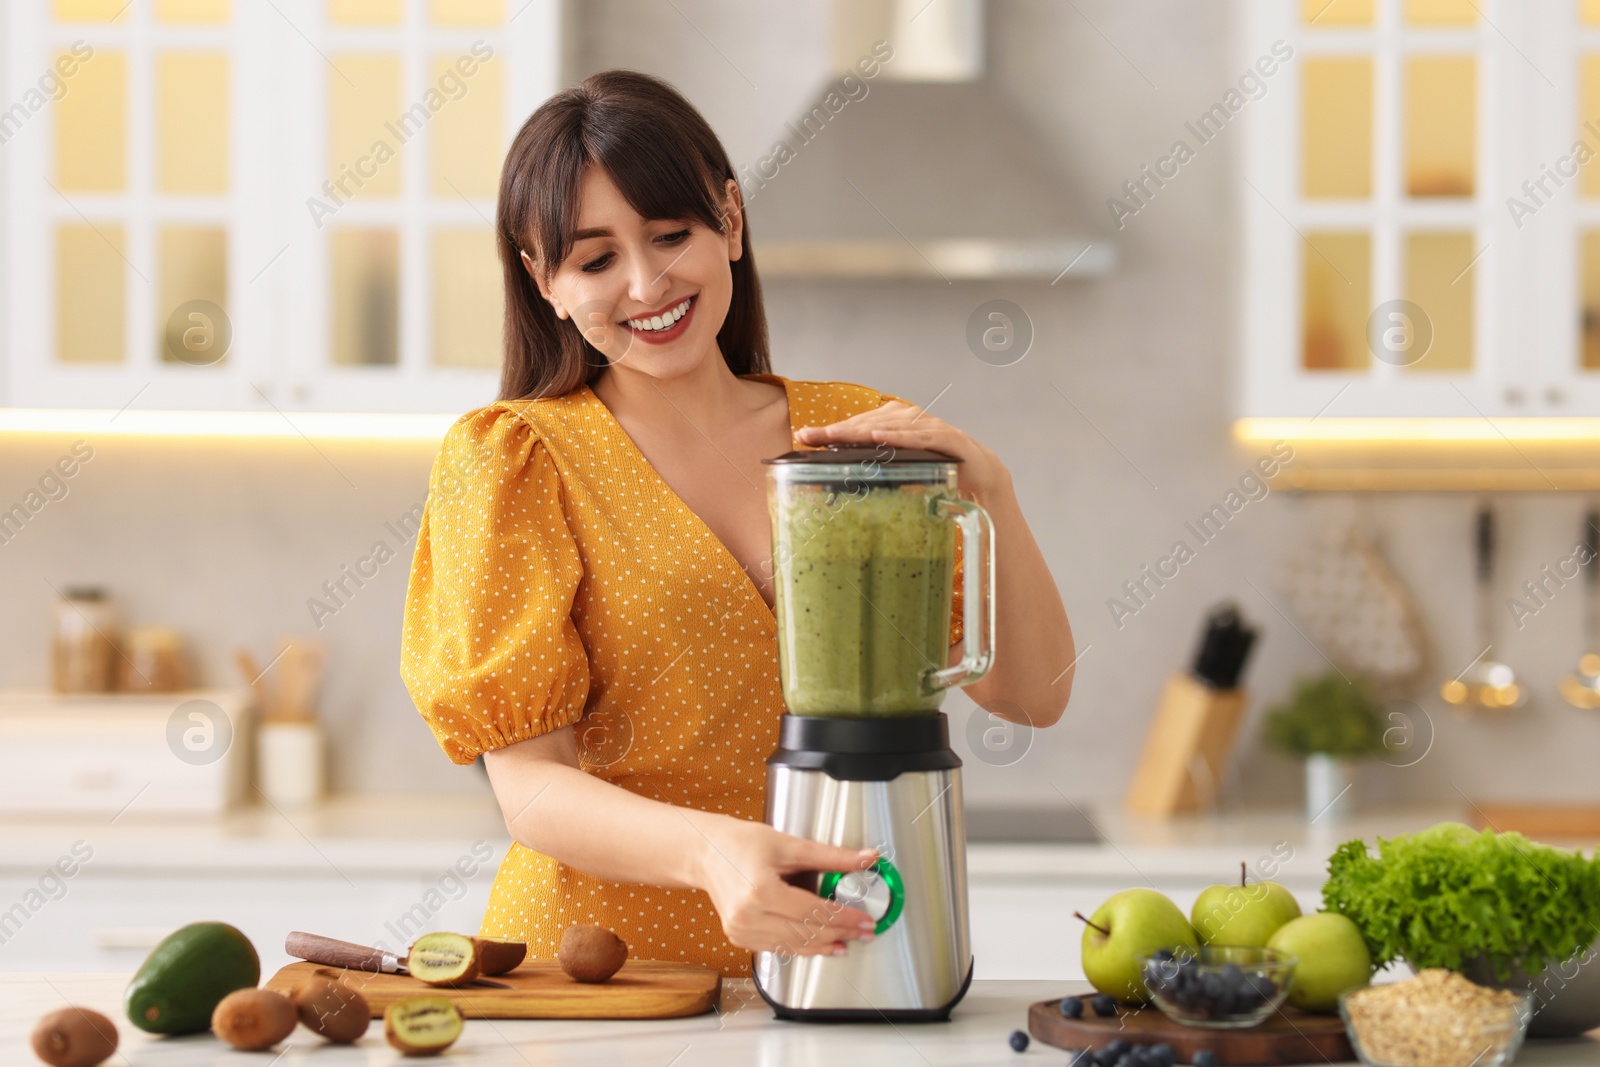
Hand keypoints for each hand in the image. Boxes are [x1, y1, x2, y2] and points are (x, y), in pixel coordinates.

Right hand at [688, 814, 879, 957]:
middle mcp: (748, 915)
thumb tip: (866, 858)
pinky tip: (821, 944)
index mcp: (761, 891)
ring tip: (848, 942)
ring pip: (793, 946)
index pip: (814, 912)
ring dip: (824, 946)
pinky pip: (778, 947)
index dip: (844, 918)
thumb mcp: (789, 844)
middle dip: (840, 933)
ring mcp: (741, 930)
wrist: (706, 852)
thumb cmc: (741, 843)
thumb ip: (831, 856)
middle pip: (806, 932)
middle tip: (865, 932)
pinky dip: (802, 947)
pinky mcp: (739, 937)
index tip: (866, 920)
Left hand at [794, 400, 1010, 503]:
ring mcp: (929, 426)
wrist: (980, 474)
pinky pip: (919, 436)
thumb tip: (837, 481)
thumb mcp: (900, 469)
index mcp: (896, 423)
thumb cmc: (936, 469)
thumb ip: (876, 468)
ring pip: (888, 425)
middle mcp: (910, 419)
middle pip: (867, 422)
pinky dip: (898, 436)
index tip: (804, 436)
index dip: (831, 430)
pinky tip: (878, 436)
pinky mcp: (947, 438)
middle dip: (837, 429)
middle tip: (811, 435)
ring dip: (860, 430)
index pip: (858, 424)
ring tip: (835, 435)